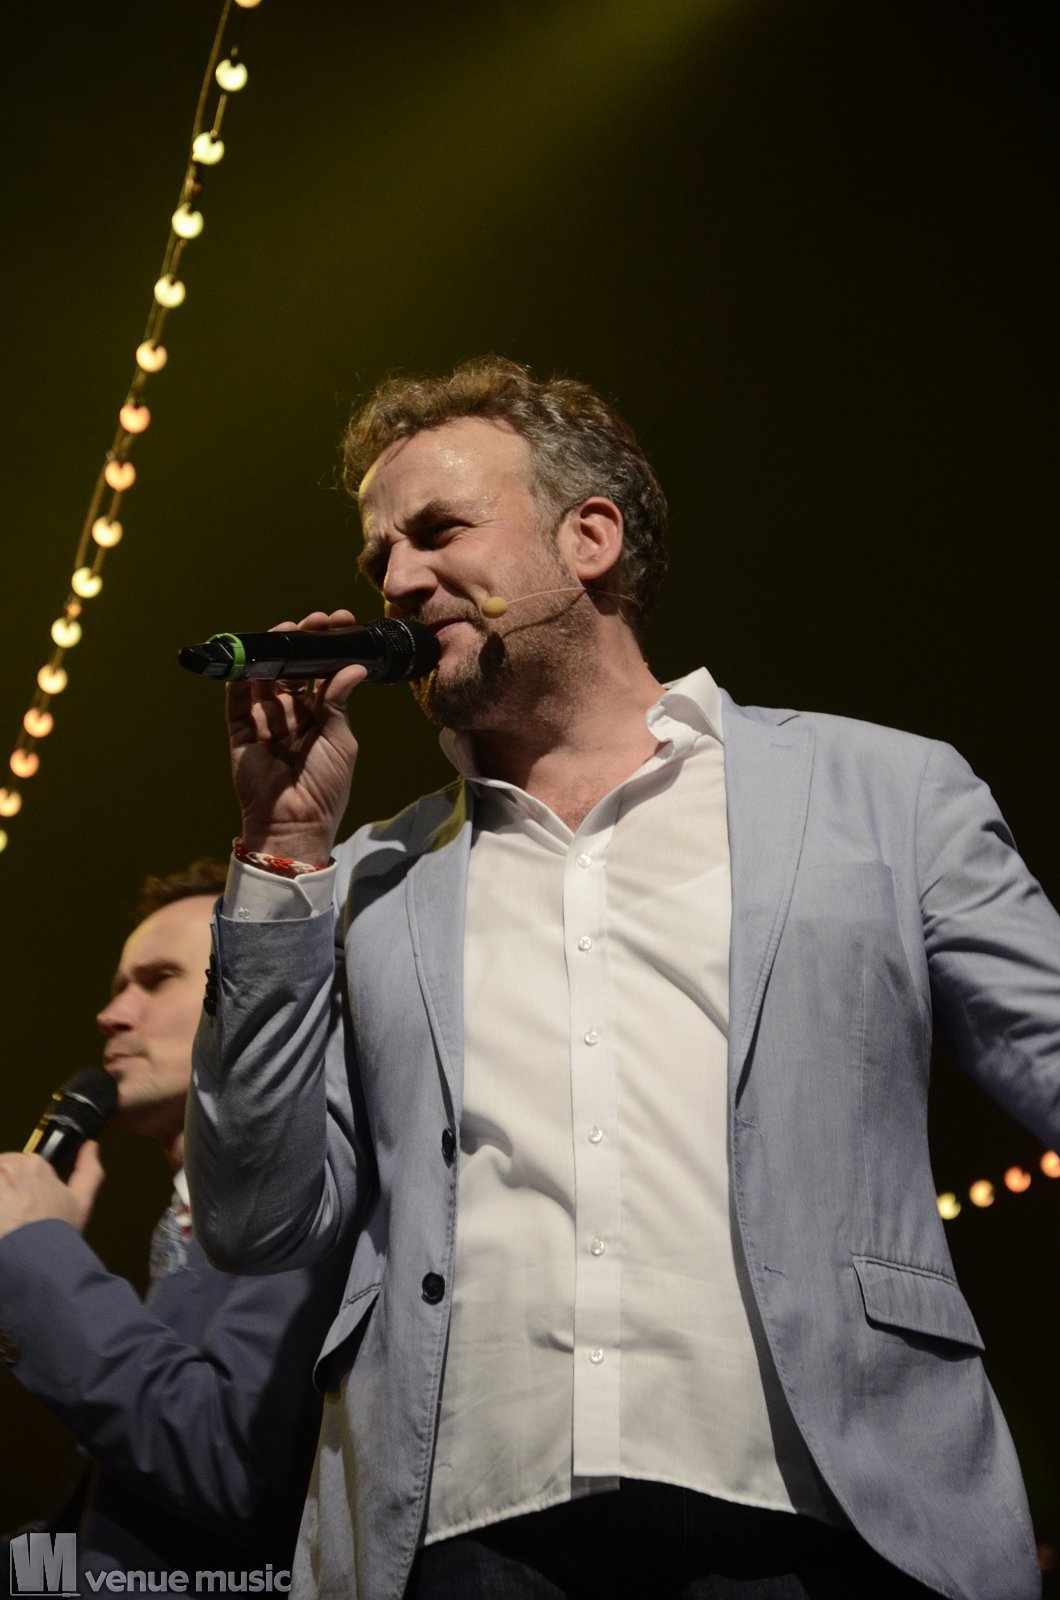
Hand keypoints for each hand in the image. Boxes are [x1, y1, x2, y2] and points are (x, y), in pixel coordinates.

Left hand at [0, 1143, 104, 1240]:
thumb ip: (88, 1170)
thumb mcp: (82, 1201)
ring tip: (6, 1224)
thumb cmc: (58, 1233)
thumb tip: (91, 1145)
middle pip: (0, 1174)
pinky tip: (2, 1229)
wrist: (36, 1261)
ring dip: (0, 1202)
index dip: (18, 1189)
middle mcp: (9, 1167)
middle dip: (4, 1194)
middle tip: (10, 1217)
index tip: (21, 1207)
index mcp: (34, 1164)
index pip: (17, 1167)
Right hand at [226, 609, 367, 863]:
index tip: (340, 624)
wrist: (295, 822)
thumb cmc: (325, 786)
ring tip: (284, 628)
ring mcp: (265, 722)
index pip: (323, 675)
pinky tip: (251, 654)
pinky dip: (241, 677)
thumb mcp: (340, 740)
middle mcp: (292, 716)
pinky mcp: (241, 732)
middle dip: (302, 644)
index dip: (329, 650)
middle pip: (293, 671)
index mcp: (321, 718)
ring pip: (265, 680)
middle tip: (314, 621)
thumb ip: (339, 702)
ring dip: (273, 653)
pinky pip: (238, 700)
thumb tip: (353, 667)